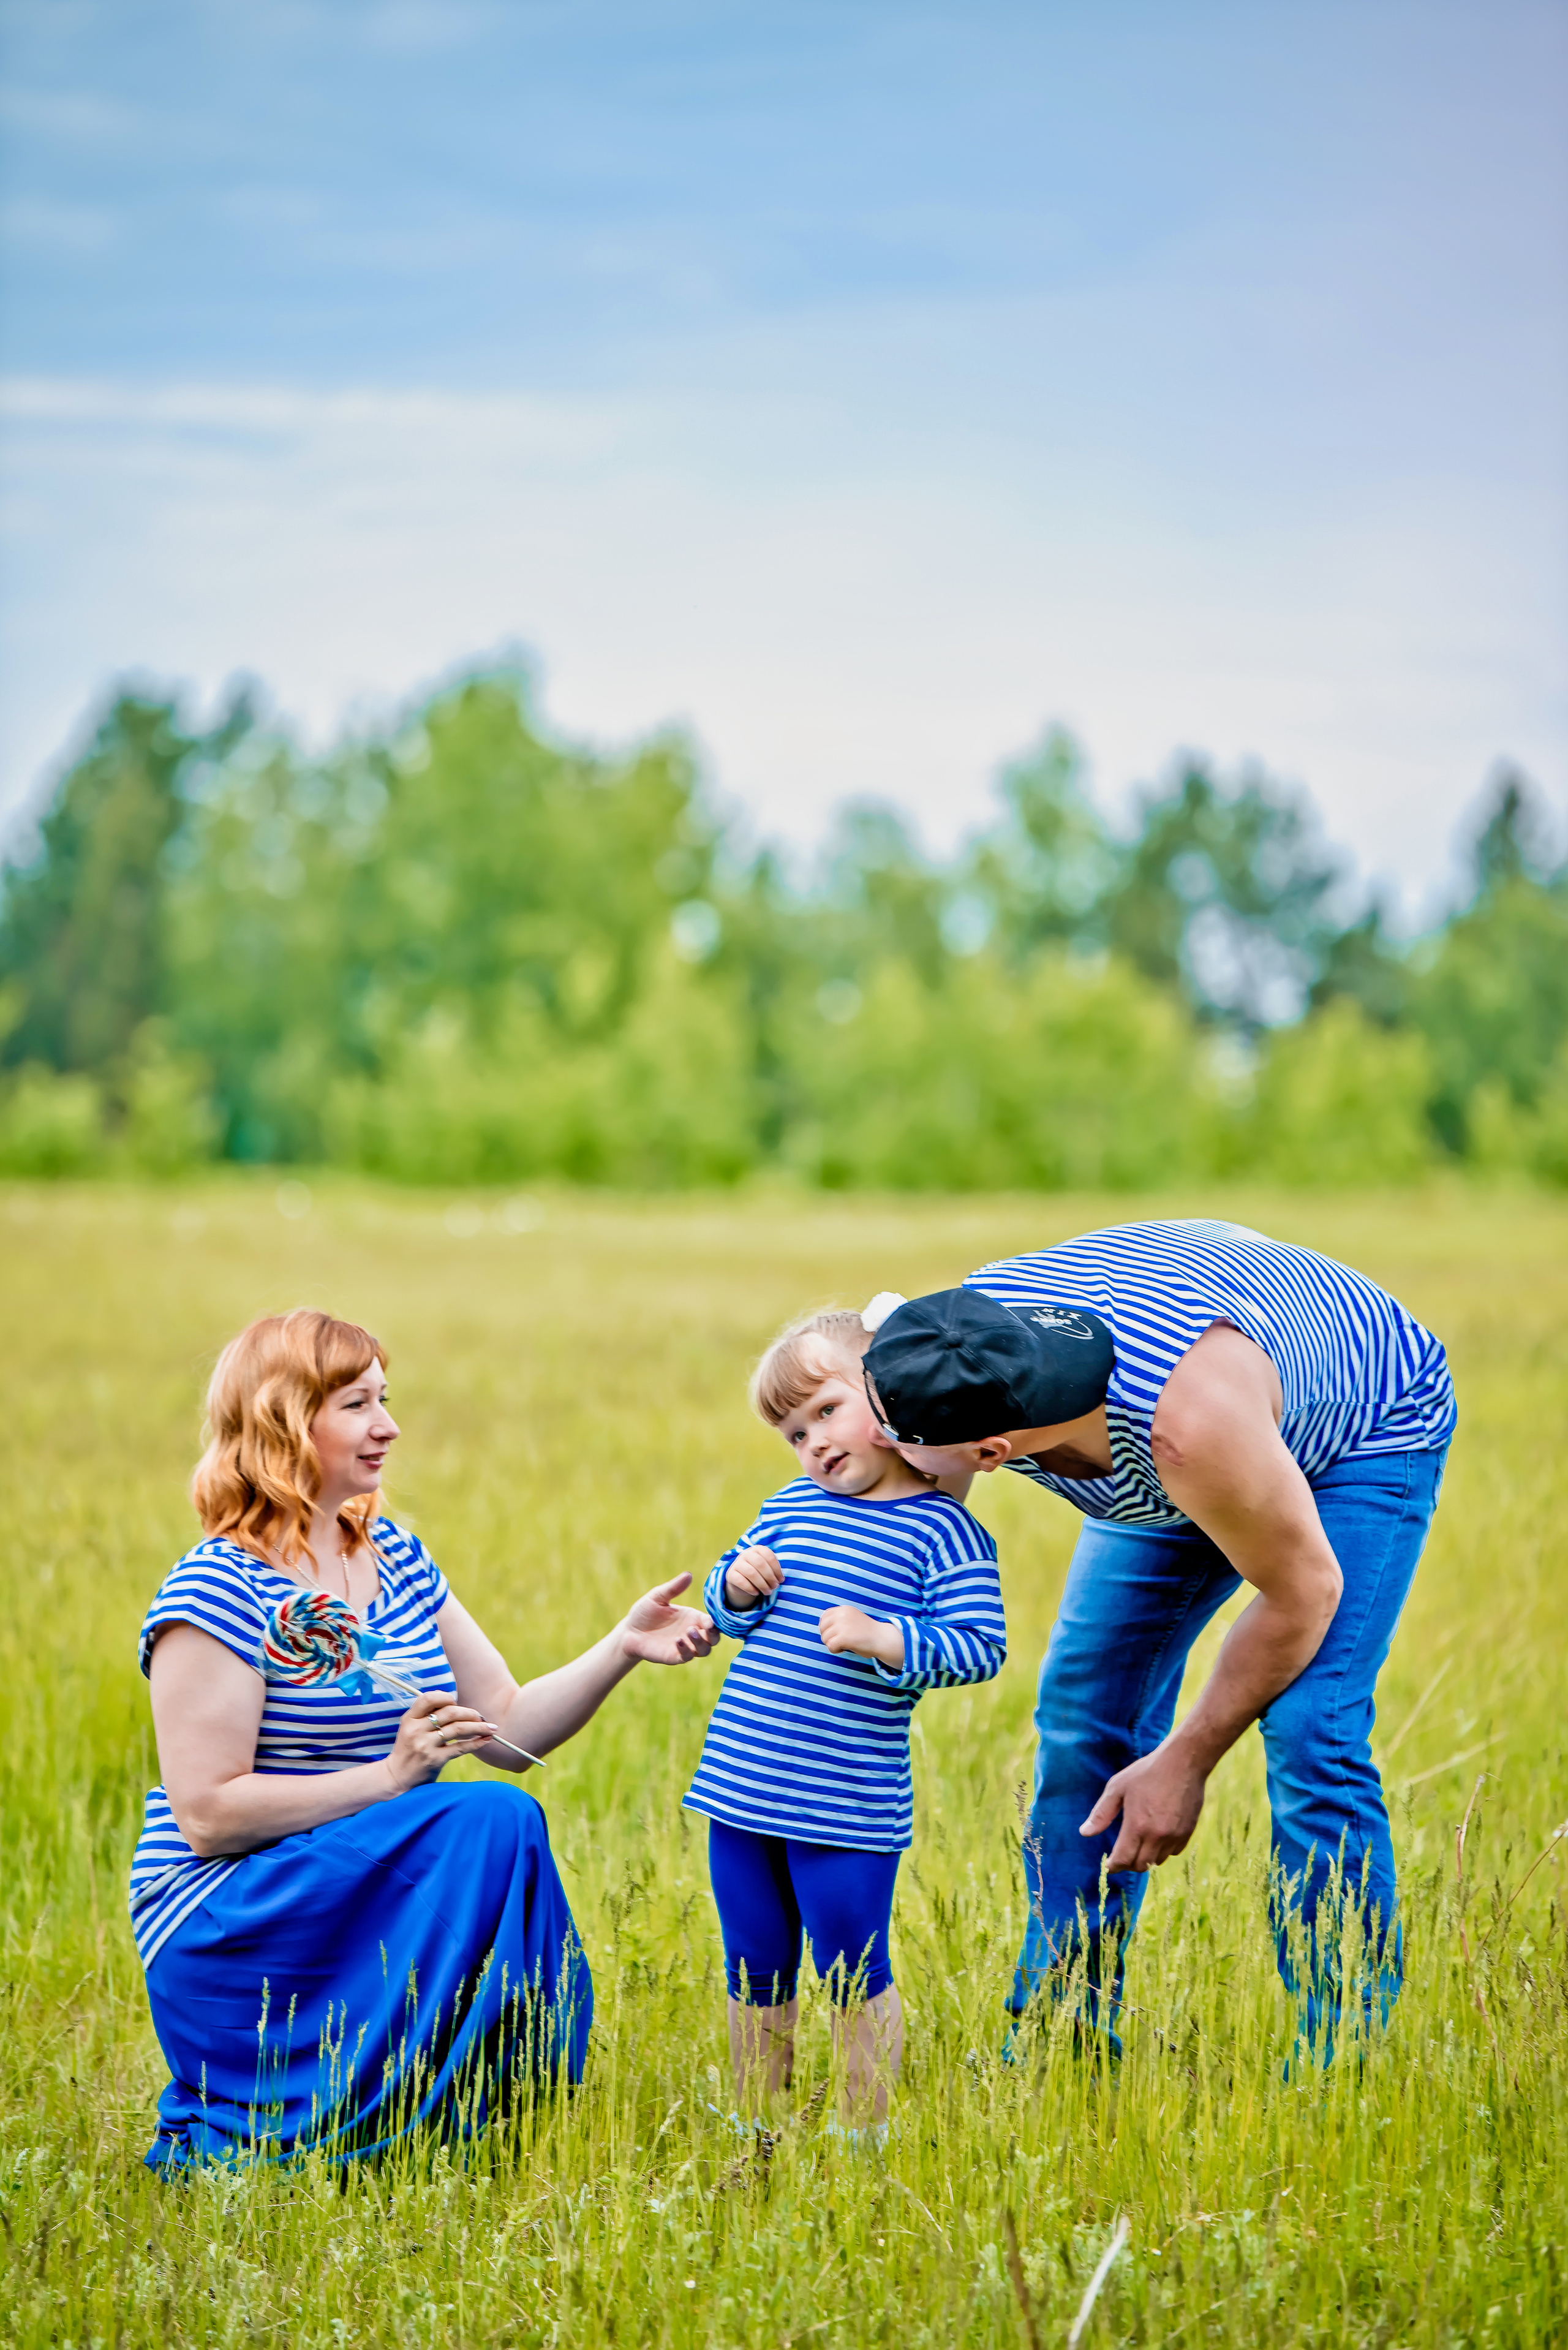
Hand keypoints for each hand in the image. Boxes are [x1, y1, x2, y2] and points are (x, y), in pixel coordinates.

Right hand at [385, 1693, 499, 1792]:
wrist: (397, 1777)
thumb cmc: (409, 1750)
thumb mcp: (411, 1729)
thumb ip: (427, 1716)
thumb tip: (458, 1706)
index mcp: (409, 1718)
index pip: (429, 1698)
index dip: (446, 1697)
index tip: (457, 1703)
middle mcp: (416, 1730)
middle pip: (449, 1712)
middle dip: (470, 1713)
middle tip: (481, 1717)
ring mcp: (425, 1745)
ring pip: (458, 1729)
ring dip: (478, 1726)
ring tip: (491, 1727)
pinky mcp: (434, 1760)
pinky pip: (460, 1748)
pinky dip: (476, 1743)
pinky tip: (485, 1740)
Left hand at [621, 1573, 720, 1665]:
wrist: (629, 1631)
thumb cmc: (644, 1612)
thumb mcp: (657, 1597)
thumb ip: (673, 1588)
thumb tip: (688, 1574)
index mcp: (692, 1617)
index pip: (711, 1621)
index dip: (714, 1622)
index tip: (709, 1620)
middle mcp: (691, 1633)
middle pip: (714, 1638)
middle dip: (713, 1634)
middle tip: (704, 1627)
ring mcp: (685, 1646)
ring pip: (705, 1650)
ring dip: (701, 1643)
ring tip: (688, 1632)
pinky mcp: (674, 1657)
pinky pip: (687, 1657)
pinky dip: (686, 1650)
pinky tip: (677, 1640)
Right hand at [724, 1544, 783, 1610]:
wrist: (741, 1580)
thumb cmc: (759, 1573)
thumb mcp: (767, 1569)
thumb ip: (773, 1571)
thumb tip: (779, 1580)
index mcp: (758, 1549)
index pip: (769, 1556)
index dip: (777, 1569)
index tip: (781, 1580)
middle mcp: (746, 1554)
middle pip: (760, 1564)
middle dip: (769, 1577)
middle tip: (774, 1586)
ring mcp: (737, 1563)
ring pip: (751, 1573)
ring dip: (762, 1584)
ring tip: (767, 1592)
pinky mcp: (730, 1574)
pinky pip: (741, 1581)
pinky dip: (751, 1588)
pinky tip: (756, 1592)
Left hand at [817, 1604, 903, 1670]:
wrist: (882, 1639)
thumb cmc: (868, 1633)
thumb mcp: (852, 1619)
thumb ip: (840, 1620)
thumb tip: (823, 1629)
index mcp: (844, 1609)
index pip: (824, 1617)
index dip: (826, 1628)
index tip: (835, 1634)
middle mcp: (841, 1614)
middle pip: (822, 1628)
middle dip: (828, 1637)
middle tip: (840, 1642)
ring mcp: (842, 1625)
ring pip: (825, 1638)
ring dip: (832, 1644)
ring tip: (844, 1645)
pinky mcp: (843, 1637)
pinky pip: (830, 1646)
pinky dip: (835, 1650)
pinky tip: (844, 1649)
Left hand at [1080, 1742, 1208, 1871]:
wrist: (1183, 1763)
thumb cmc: (1146, 1772)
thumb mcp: (1117, 1787)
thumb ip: (1101, 1813)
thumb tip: (1084, 1833)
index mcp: (1137, 1825)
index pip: (1123, 1860)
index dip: (1113, 1866)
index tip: (1108, 1865)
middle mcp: (1157, 1836)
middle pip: (1140, 1865)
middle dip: (1127, 1864)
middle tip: (1121, 1856)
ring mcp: (1174, 1836)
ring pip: (1156, 1861)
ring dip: (1145, 1858)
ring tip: (1138, 1845)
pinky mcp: (1187, 1833)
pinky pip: (1172, 1852)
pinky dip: (1162, 1851)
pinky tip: (1156, 1837)